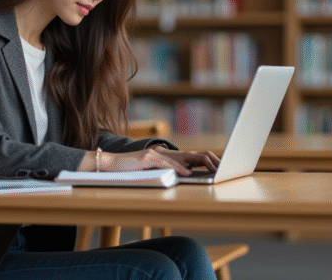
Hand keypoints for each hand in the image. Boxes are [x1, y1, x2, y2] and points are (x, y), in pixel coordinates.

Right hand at [99, 147, 218, 175]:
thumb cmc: (129, 171)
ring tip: (211, 169)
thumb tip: (183, 178)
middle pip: (192, 154)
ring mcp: (155, 154)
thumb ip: (166, 173)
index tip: (218, 167)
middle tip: (221, 168)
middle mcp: (163, 153)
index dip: (206, 160)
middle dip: (208, 160)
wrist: (110, 165)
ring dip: (198, 164)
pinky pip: (166, 164)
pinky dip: (178, 169)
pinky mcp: (147, 158)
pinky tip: (186, 174)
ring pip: (182, 158)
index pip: (191, 157)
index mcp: (167, 157)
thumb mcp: (151, 172)